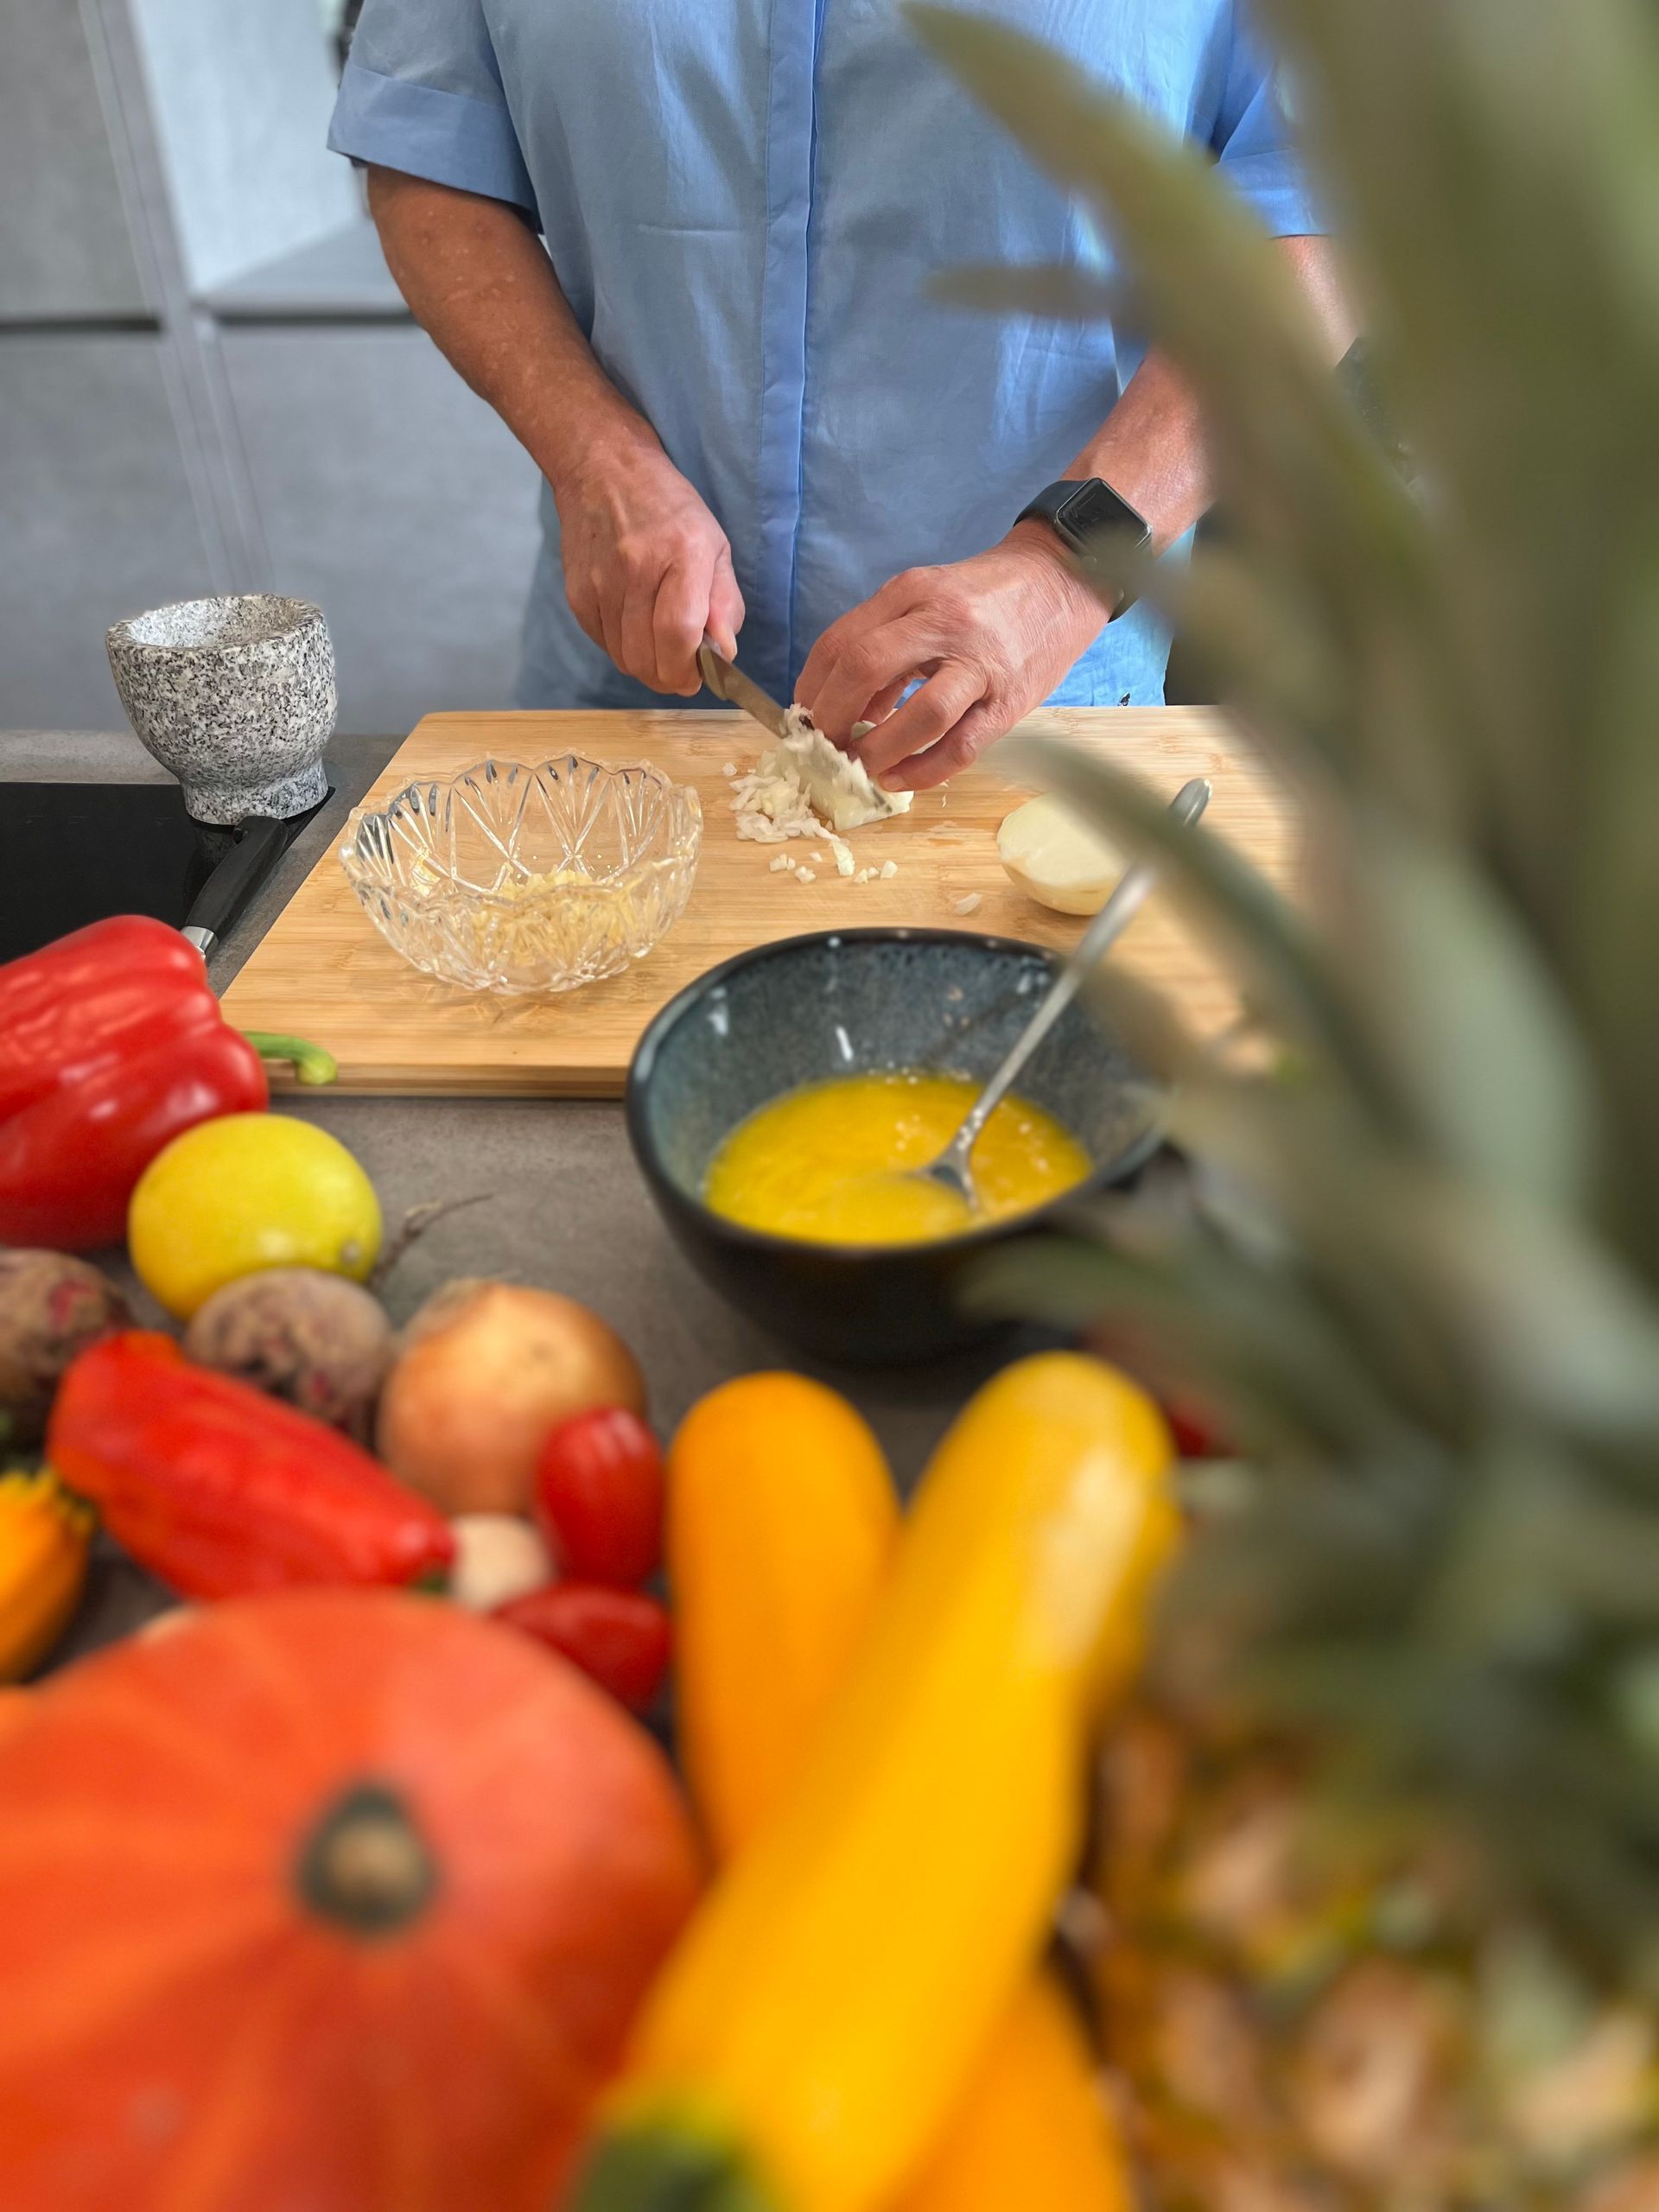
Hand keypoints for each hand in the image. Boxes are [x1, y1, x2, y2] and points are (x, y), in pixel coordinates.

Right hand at [553, 435, 743, 694]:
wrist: (603, 469)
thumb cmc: (670, 508)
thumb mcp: (715, 545)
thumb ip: (725, 602)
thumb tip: (724, 653)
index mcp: (682, 554)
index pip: (678, 634)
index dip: (688, 670)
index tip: (697, 677)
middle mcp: (637, 569)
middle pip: (648, 657)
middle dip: (669, 677)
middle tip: (681, 669)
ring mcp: (601, 583)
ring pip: (624, 658)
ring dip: (646, 665)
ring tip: (659, 645)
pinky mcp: (577, 593)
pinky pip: (603, 644)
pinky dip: (623, 648)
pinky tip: (634, 626)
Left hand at [794, 525, 1107, 789]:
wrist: (1064, 579)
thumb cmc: (986, 597)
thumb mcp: (926, 600)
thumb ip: (884, 645)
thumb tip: (846, 706)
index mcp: (912, 592)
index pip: (842, 641)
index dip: (812, 686)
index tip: (804, 716)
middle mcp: (943, 622)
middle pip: (867, 669)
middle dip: (833, 717)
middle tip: (824, 745)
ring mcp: (981, 664)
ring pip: (921, 715)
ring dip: (879, 750)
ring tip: (860, 767)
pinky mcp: (1010, 702)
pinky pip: (962, 746)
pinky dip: (923, 770)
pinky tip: (900, 779)